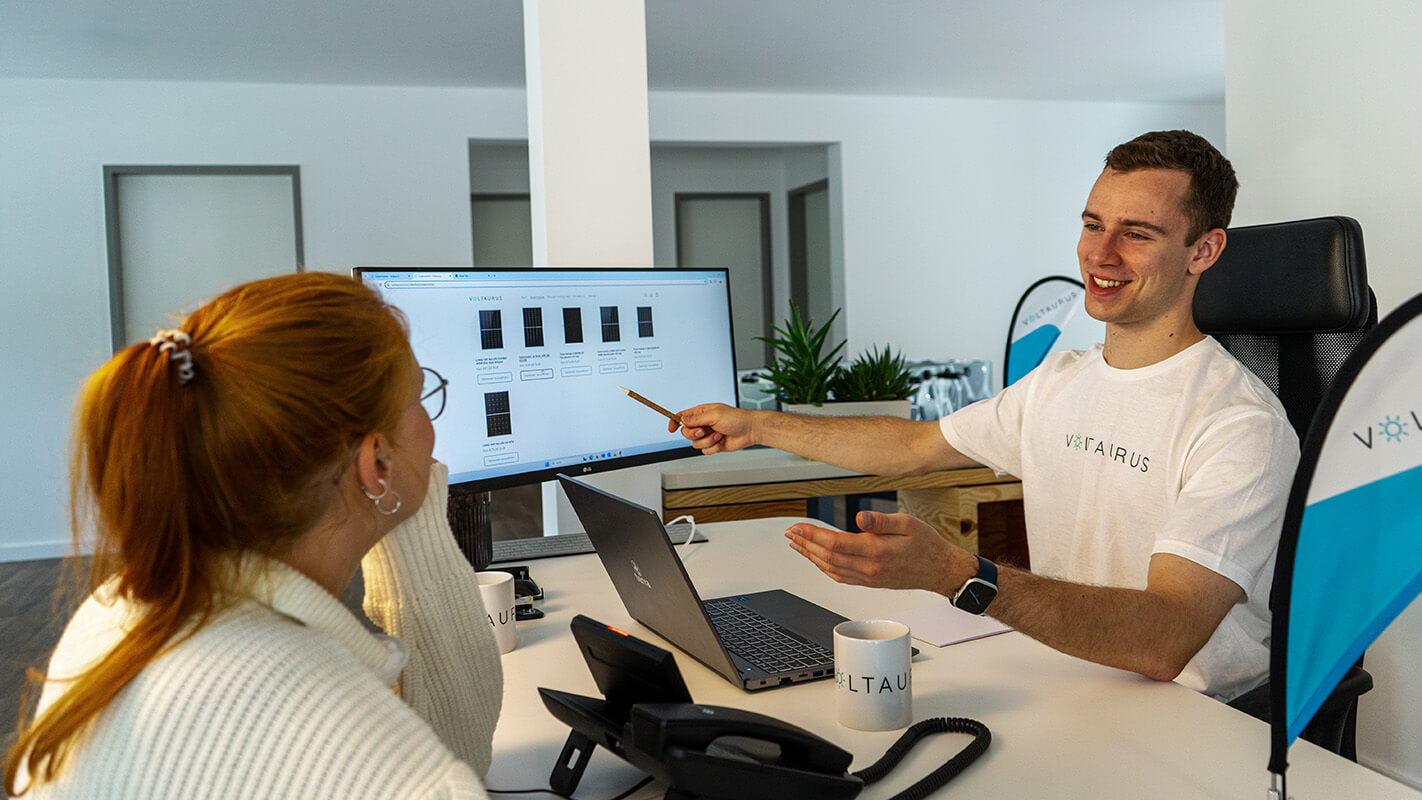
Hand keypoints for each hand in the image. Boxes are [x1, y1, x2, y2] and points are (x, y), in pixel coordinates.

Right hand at [671, 403, 755, 453]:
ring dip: (708, 441)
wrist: (749, 430)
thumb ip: (697, 419)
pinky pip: (705, 450)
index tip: (671, 428)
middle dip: (694, 434)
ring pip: (695, 443)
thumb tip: (683, 419)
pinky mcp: (713, 445)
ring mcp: (707, 435)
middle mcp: (703, 424)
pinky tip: (721, 441)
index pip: (682, 417)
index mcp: (701, 413)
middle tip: (704, 431)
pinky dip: (713, 447)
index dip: (674, 422)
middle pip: (686, 433)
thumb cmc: (736, 418)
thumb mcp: (714, 415)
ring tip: (719, 435)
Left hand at [785, 510, 974, 595]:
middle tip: (790, 533)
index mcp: (877, 551)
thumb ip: (881, 521)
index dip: (812, 535)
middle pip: (827, 557)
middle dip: (805, 544)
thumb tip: (860, 517)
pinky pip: (840, 577)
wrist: (939, 569)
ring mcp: (868, 577)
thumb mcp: (908, 523)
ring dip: (810, 556)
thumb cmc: (926, 544)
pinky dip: (824, 568)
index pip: (835, 543)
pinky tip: (817, 559)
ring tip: (796, 545)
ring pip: (830, 569)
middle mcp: (869, 568)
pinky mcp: (870, 581)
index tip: (798, 526)